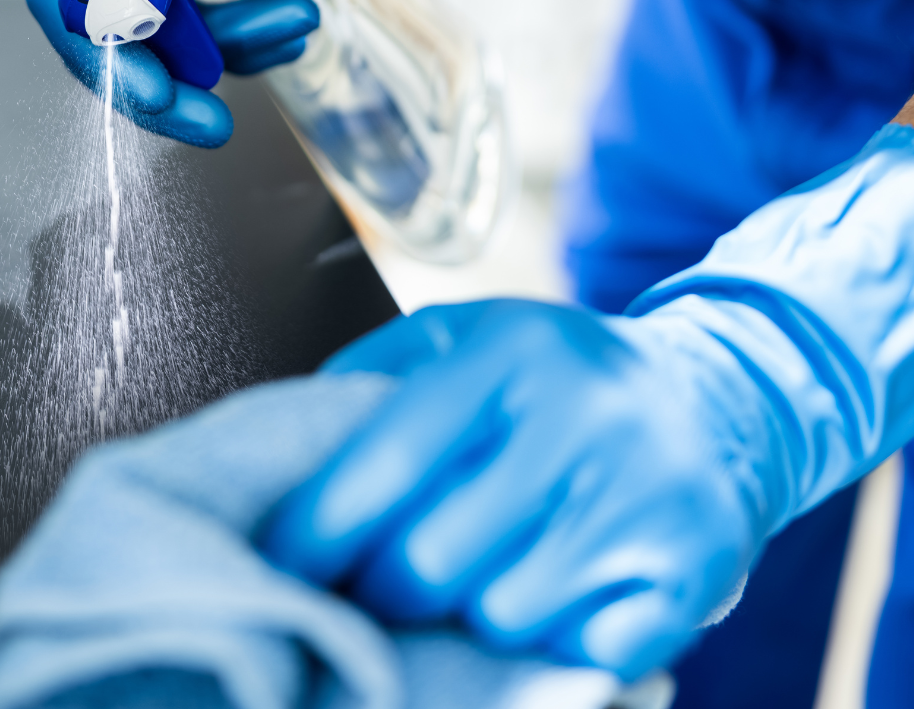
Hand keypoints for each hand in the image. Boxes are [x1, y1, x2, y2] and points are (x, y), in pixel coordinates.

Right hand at [25, 0, 379, 145]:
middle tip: (214, 125)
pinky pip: (188, 24)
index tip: (151, 94)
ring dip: (223, 50)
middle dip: (159, 83)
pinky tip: (286, 21)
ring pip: (154, 36)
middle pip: (98, 32)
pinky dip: (236, 36)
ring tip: (296, 22)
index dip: (98, 50)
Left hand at [259, 300, 785, 679]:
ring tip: (463, 585)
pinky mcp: (695, 572)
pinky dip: (548, 647)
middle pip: (433, 561)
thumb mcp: (461, 336)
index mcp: (511, 353)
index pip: (386, 464)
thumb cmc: (555, 375)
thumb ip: (369, 378)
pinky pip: (583, 654)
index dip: (314, 532)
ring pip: (501, 619)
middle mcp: (584, 419)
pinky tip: (541, 603)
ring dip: (464, 620)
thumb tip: (281, 459)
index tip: (272, 568)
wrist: (719, 398)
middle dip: (377, 591)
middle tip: (359, 592)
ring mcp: (647, 501)